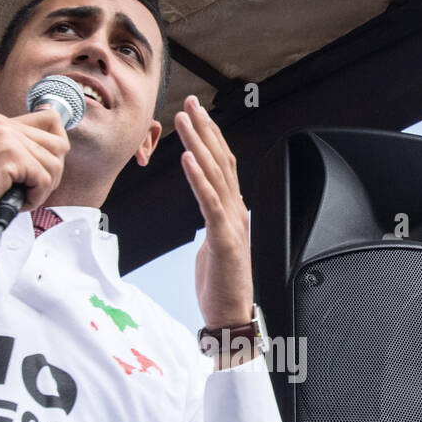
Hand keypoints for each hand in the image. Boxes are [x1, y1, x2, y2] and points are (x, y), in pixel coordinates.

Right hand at [0, 108, 70, 256]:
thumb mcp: (10, 164)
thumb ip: (32, 148)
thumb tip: (62, 142)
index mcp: (0, 122)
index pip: (52, 120)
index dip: (55, 150)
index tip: (38, 168)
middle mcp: (1, 124)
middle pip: (59, 144)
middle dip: (50, 174)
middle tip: (26, 187)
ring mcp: (4, 136)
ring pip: (54, 164)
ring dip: (41, 188)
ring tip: (17, 193)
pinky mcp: (9, 154)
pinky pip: (44, 179)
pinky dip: (35, 197)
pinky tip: (15, 199)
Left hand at [176, 96, 255, 346]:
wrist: (231, 318)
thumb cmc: (221, 287)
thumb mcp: (214, 247)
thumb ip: (213, 225)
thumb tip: (207, 212)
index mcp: (232, 213)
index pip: (222, 166)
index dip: (210, 138)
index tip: (197, 114)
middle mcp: (236, 212)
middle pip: (221, 162)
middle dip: (205, 129)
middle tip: (191, 103)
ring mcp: (231, 224)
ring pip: (215, 175)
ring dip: (198, 145)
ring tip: (185, 120)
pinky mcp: (223, 240)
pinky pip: (209, 203)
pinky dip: (198, 179)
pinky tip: (186, 159)